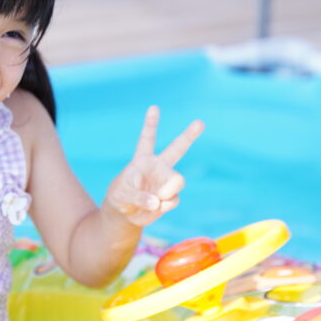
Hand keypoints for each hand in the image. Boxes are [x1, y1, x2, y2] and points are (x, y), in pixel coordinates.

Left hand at [104, 106, 203, 226]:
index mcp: (142, 159)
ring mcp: (166, 181)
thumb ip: (138, 197)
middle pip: (178, 148)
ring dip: (166, 192)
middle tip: (201, 122)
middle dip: (189, 135)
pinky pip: (173, 200)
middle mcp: (158, 166)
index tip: (154, 107)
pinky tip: (155, 207)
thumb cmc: (120, 197)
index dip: (151, 123)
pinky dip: (163, 206)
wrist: (126, 213)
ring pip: (178, 181)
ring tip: (154, 200)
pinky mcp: (171, 196)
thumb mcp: (121, 195)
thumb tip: (157, 202)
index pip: (147, 138)